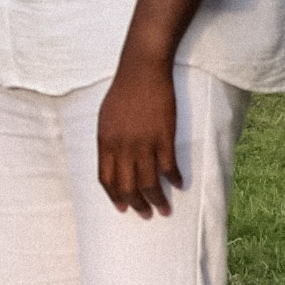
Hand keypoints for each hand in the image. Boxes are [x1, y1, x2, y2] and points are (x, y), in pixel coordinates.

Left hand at [96, 49, 182, 216]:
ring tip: (164, 210)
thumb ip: (108, 141)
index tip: (122, 208)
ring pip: (149, 183)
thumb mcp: (105, 117)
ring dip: (157, 200)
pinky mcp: (164, 138)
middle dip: (136, 205)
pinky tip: (179, 185)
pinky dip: (174, 179)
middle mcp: (122, 147)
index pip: (106, 179)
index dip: (114, 197)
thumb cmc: (123, 90)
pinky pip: (169, 168)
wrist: (142, 70)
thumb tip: (112, 161)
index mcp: (105, 142)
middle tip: (145, 214)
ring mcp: (143, 144)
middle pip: (127, 186)